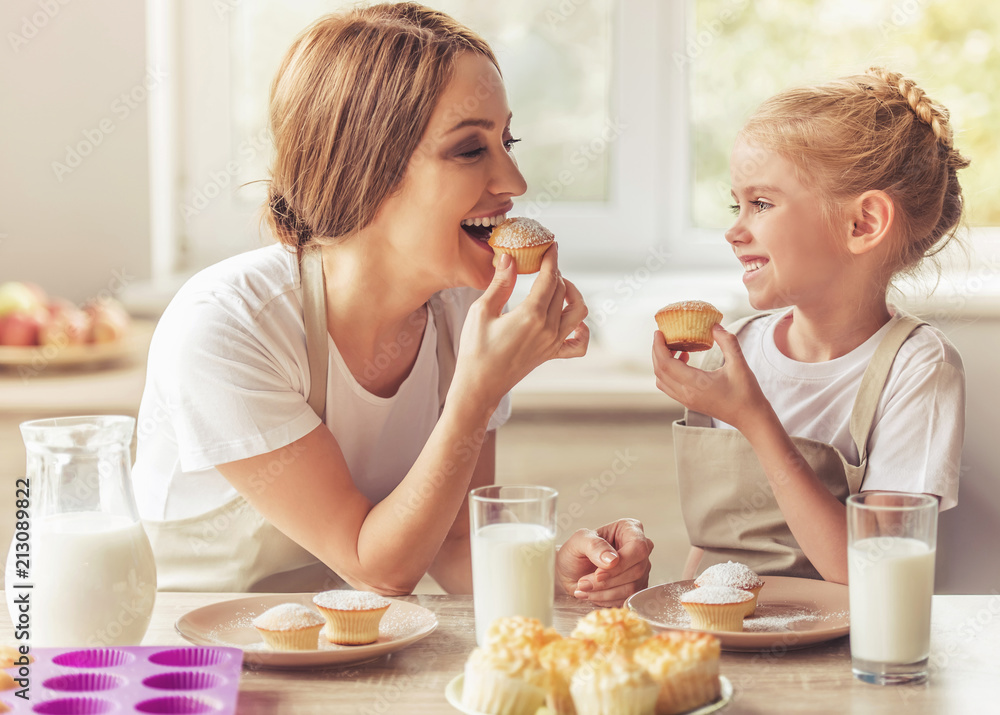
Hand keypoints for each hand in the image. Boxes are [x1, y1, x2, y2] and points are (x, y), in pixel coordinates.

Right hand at [455, 244, 588, 406]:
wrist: (479, 385)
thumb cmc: (475, 350)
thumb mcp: (481, 311)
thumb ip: (500, 284)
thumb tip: (510, 259)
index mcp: (531, 315)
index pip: (549, 278)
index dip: (551, 259)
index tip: (551, 246)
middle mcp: (548, 328)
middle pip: (562, 290)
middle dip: (555, 273)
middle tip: (543, 264)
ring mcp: (553, 343)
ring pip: (578, 312)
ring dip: (572, 295)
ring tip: (557, 287)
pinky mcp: (551, 355)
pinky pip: (579, 344)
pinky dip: (582, 330)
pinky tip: (572, 322)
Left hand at [556, 518, 653, 606]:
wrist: (570, 572)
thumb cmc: (575, 552)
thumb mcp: (578, 541)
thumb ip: (594, 546)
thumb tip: (613, 560)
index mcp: (629, 529)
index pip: (638, 547)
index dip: (621, 563)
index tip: (599, 573)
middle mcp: (640, 549)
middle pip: (636, 569)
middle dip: (607, 581)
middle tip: (583, 583)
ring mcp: (641, 569)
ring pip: (632, 587)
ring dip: (604, 592)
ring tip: (583, 588)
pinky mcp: (637, 588)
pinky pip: (627, 599)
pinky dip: (606, 599)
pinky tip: (591, 594)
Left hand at [651, 324, 766, 429]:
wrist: (751, 418)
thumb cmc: (746, 393)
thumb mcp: (739, 364)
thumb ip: (727, 342)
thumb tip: (714, 326)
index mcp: (695, 384)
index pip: (665, 363)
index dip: (658, 346)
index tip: (659, 332)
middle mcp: (686, 394)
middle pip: (659, 371)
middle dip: (657, 351)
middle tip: (663, 335)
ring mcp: (686, 400)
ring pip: (662, 380)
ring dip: (662, 362)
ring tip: (674, 347)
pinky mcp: (690, 402)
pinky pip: (670, 386)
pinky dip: (669, 372)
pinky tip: (684, 361)